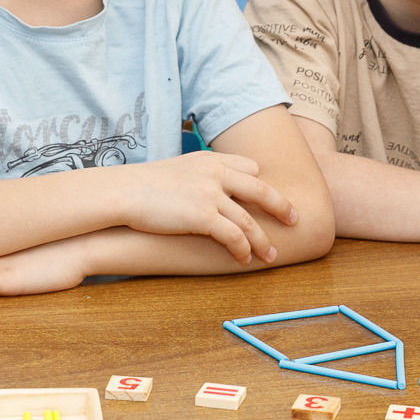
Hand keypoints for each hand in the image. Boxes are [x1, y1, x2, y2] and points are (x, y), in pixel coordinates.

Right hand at [115, 152, 296, 263]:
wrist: (124, 191)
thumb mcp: (177, 170)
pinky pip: (233, 236)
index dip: (260, 183)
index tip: (268, 196)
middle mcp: (216, 173)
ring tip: (272, 254)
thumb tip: (205, 192)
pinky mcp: (202, 216)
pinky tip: (245, 259)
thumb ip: (198, 176)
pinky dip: (243, 249)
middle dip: (281, 207)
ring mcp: (211, 194)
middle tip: (294, 220)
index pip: (249, 167)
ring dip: (263, 240)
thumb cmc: (144, 184)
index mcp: (211, 160)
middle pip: (261, 190)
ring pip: (249, 220)